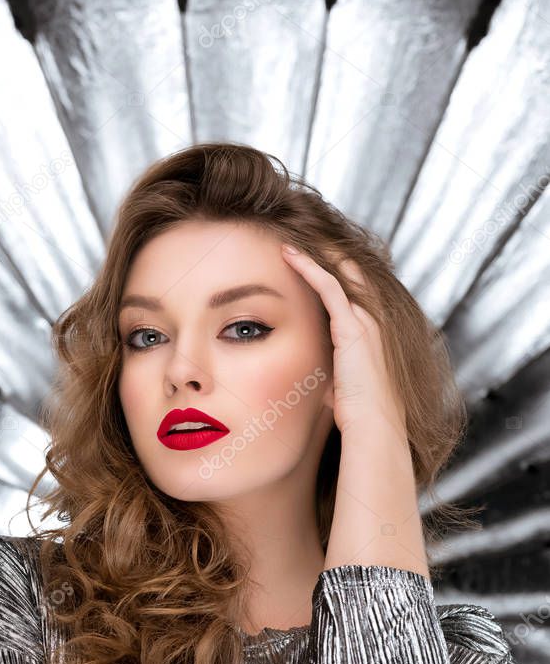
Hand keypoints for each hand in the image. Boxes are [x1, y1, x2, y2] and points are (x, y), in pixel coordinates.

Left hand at [281, 244, 406, 439]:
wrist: (373, 429)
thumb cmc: (359, 416)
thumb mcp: (344, 388)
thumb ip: (336, 376)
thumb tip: (323, 386)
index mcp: (372, 333)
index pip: (354, 290)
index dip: (334, 271)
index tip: (310, 258)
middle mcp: (374, 321)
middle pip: (351, 272)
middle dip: (328, 252)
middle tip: (301, 234)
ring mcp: (366, 322)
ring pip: (341, 272)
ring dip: (316, 253)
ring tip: (292, 238)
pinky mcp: (353, 327)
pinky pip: (329, 286)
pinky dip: (309, 267)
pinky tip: (289, 255)